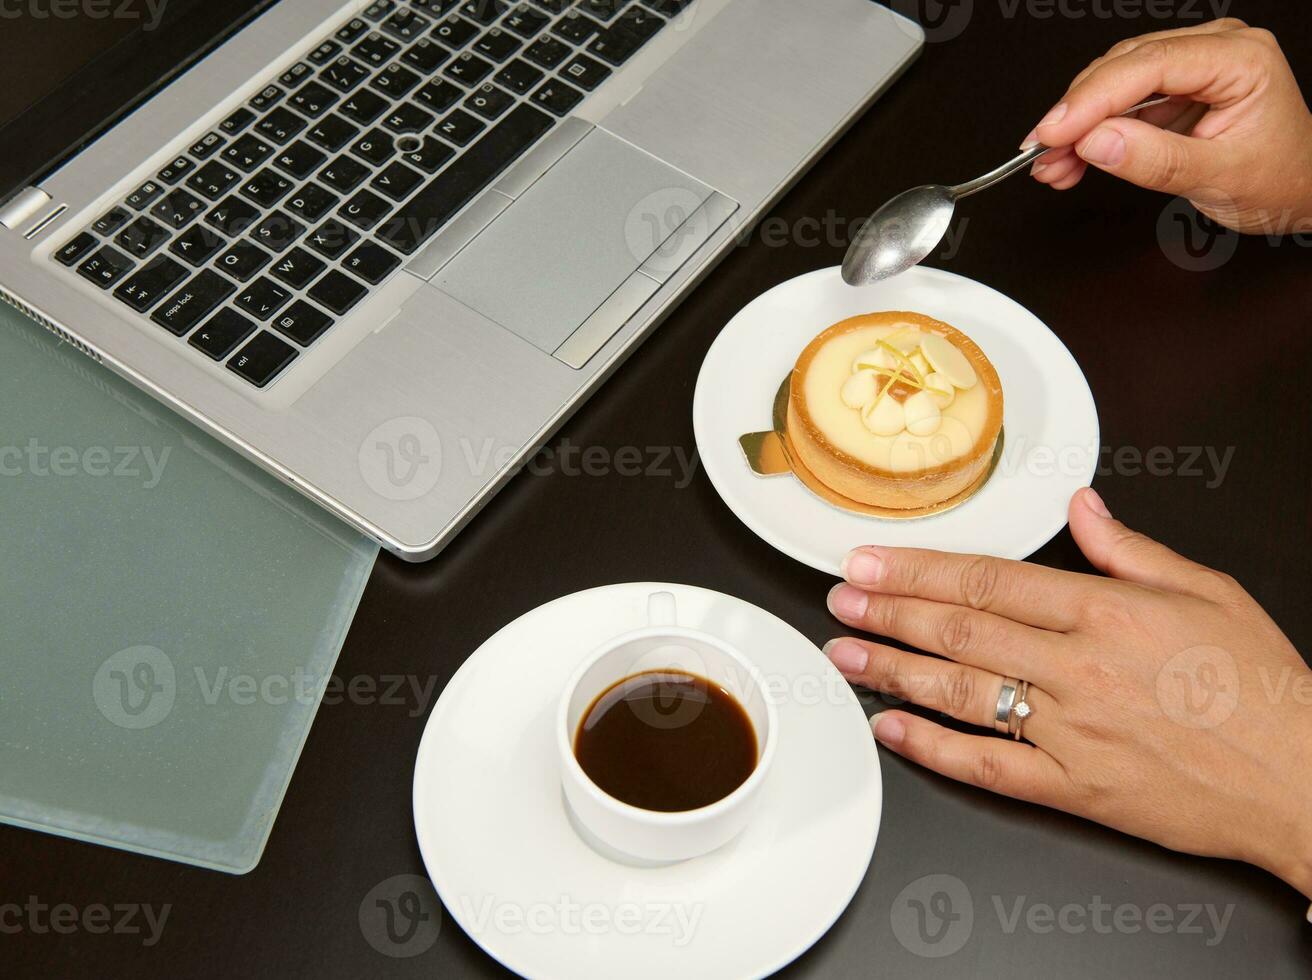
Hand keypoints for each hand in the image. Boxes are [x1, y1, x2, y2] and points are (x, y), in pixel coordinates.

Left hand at [823, 488, 1311, 901]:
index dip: (919, 569)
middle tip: (840, 599)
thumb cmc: (1259, 687)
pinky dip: (931, 748)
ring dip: (893, 669)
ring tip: (845, 651)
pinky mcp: (1074, 789)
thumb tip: (1078, 505)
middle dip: (890, 611)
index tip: (871, 561)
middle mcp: (1080, 668)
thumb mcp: (1207, 591)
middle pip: (961, 630)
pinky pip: (987, 767)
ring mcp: (1072, 731)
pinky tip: (889, 727)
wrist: (1302, 779)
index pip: (989, 579)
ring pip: (960, 692)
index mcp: (1108, 611)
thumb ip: (1129, 548)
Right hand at [1021, 19, 1311, 233]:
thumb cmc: (1280, 179)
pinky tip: (1070, 159)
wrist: (1300, 192)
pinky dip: (1091, 133)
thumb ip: (1156, 160)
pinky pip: (1120, 104)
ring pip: (1113, 84)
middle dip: (1076, 114)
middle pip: (1123, 68)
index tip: (1053, 132)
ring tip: (1050, 166)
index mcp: (1238, 58)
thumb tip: (1096, 143)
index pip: (1149, 65)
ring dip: (1076, 126)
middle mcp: (1214, 49)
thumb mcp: (1219, 177)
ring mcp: (1191, 66)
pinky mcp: (1173, 89)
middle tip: (1040, 153)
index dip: (1092, 99)